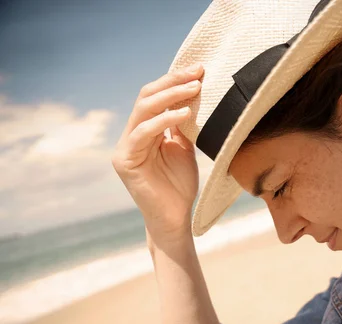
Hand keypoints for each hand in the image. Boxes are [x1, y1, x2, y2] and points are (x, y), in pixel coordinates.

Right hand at [112, 63, 203, 237]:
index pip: (155, 96)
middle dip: (173, 82)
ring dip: (171, 96)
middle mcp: (132, 135)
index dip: (175, 81)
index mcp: (145, 130)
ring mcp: (126, 147)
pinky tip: (185, 114)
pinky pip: (143, 133)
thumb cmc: (180, 185)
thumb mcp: (184, 148)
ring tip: (195, 89)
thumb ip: (182, 125)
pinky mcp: (124, 161)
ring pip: (144, 110)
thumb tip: (193, 95)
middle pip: (147, 97)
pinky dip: (164, 120)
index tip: (199, 70)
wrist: (175, 217)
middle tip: (197, 72)